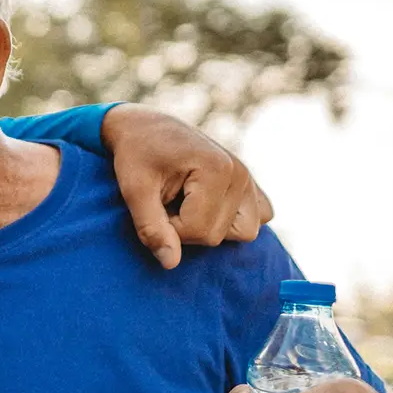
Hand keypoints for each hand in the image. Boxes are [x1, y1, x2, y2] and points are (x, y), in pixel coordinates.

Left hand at [102, 105, 272, 268]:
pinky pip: (258, 218)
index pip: (199, 231)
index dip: (168, 228)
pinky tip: (206, 205)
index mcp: (218, 169)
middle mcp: (241, 174)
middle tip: (166, 202)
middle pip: (218, 236)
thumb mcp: (134, 191)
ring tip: (185, 204)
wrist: (145, 129)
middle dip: (185, 229)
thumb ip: (151, 228)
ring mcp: (250, 180)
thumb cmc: (136, 157)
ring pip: (243, 233)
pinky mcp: (251, 186)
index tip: (153, 205)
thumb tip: (171, 264)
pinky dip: (232, 220)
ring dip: (209, 227)